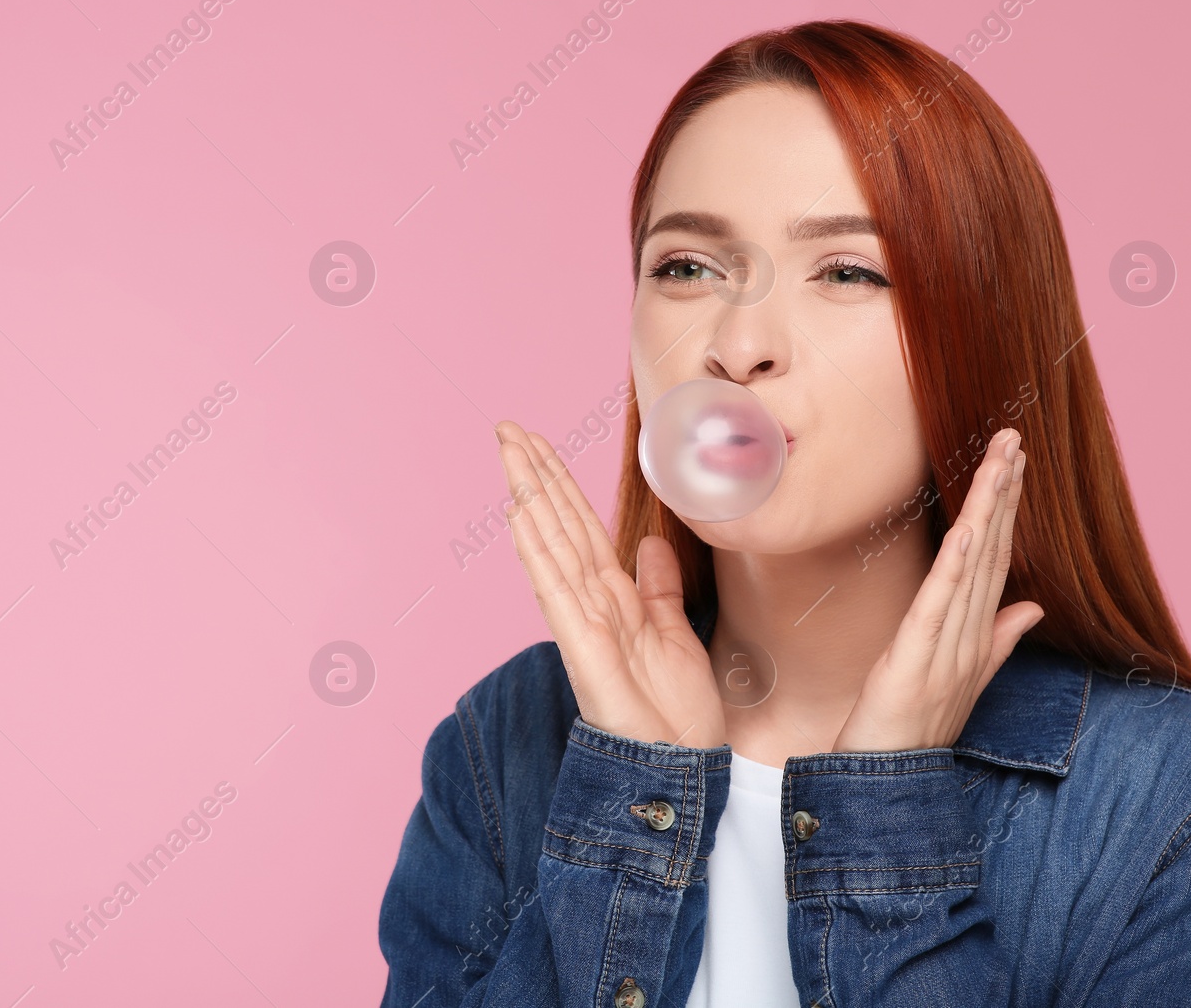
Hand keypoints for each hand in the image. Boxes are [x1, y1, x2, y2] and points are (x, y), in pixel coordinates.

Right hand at [495, 420, 726, 748]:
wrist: (683, 764)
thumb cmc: (677, 711)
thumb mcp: (675, 633)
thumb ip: (659, 588)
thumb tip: (647, 544)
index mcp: (614, 597)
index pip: (580, 526)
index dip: (559, 482)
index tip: (537, 443)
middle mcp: (591, 603)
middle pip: (557, 524)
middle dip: (533, 474)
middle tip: (507, 427)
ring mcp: (582, 622)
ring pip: (550, 545)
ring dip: (529, 496)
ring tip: (509, 453)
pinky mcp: (583, 647)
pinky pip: (556, 590)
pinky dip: (537, 551)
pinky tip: (520, 517)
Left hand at [831, 427, 1043, 753]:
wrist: (889, 785)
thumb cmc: (915, 732)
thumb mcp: (960, 679)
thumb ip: (998, 641)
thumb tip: (1033, 607)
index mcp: (974, 634)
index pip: (995, 558)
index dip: (1008, 507)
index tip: (1014, 460)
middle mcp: (968, 636)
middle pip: (992, 551)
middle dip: (1004, 492)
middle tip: (1014, 437)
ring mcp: (946, 648)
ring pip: (973, 567)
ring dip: (989, 510)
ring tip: (1002, 461)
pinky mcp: (916, 661)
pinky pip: (940, 605)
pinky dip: (957, 564)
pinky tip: (970, 526)